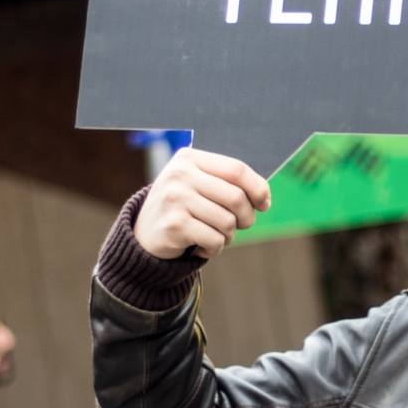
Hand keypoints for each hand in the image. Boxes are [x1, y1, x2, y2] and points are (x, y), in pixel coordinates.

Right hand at [134, 147, 270, 259]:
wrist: (143, 235)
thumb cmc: (182, 208)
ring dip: (229, 235)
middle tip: (240, 226)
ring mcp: (174, 199)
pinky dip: (215, 249)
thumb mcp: (200, 186)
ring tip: (216, 236)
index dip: (258, 188)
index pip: (237, 169)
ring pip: (227, 222)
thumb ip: (228, 184)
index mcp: (189, 158)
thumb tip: (264, 197)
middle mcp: (180, 174)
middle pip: (236, 197)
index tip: (264, 204)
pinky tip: (201, 248)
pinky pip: (215, 240)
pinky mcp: (174, 225)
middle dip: (246, 217)